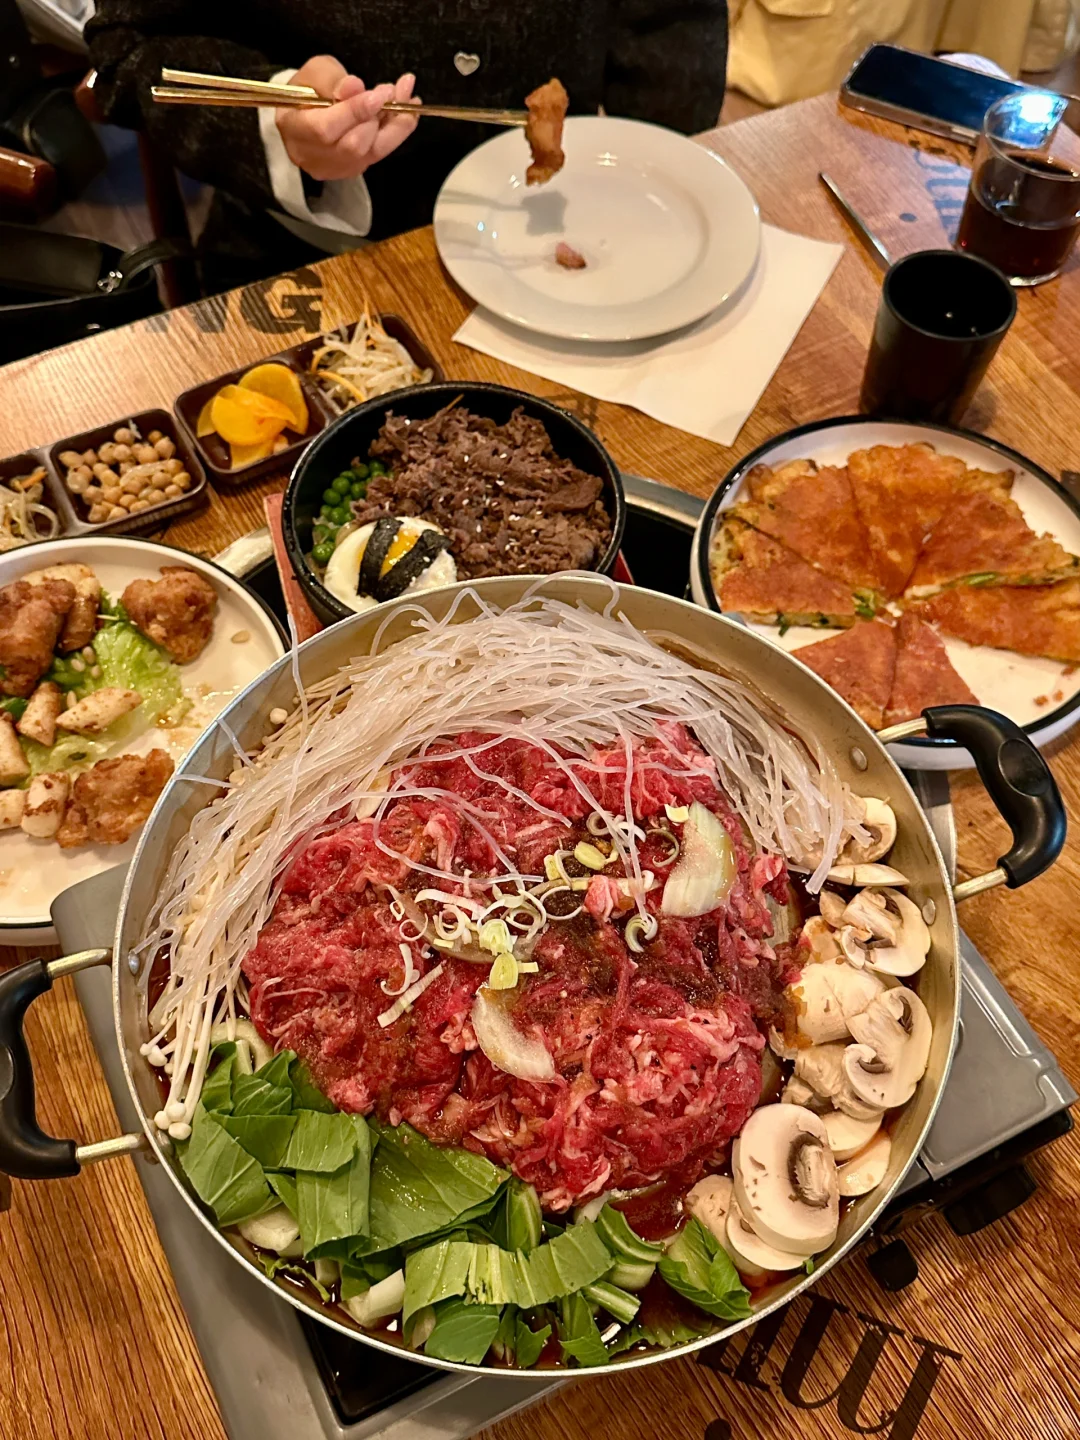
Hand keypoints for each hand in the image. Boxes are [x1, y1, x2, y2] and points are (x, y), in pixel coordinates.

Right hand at [275, 55, 418, 181]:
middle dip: (377, 116)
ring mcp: (334, 168)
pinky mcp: (352, 170)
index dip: (354, 112)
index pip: (325, 129)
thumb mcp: (314, 72)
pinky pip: (379, 154)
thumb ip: (331, 79)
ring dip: (394, 123)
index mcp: (293, 129)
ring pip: (372, 153)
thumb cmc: (308, 88)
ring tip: (405, 95)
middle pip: (352, 146)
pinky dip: (396, 131)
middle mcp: (312, 157)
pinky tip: (405, 111)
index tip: (378, 94)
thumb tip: (355, 87)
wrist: (307, 111)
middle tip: (392, 89)